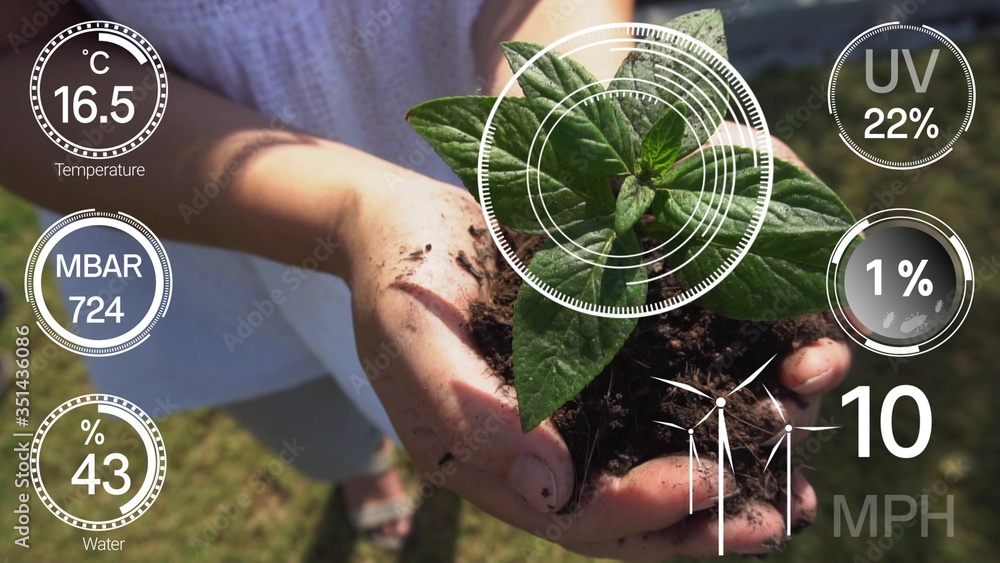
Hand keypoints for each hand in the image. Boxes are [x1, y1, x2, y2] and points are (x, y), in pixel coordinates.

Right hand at [348, 175, 849, 558]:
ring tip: (793, 483)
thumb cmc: (399, 283)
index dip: (645, 508)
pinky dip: (709, 417)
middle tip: (780, 519)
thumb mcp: (416, 342)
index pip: (579, 513)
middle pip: (631, 513)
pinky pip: (655, 410)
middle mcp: (540, 455)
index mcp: (495, 466)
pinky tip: (763, 405)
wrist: (399, 226)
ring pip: (652, 469)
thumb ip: (472, 413)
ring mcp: (569, 416)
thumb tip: (551, 485)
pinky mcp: (592, 372)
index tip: (706, 482)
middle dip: (706, 522)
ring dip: (724, 482)